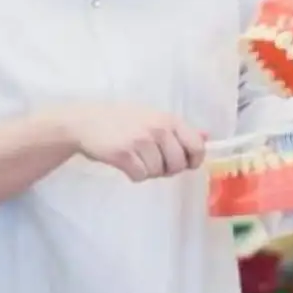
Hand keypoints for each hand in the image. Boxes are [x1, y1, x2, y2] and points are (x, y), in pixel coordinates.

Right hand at [63, 103, 205, 180]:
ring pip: (158, 172)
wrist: (85, 121)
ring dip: (148, 171)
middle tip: (152, 161)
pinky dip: (134, 174)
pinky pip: (140, 176)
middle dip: (166, 169)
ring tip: (136, 159)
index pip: (196, 146)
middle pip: (177, 164)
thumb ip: (178, 129)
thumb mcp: (152, 117)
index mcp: (168, 119)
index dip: (193, 160)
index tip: (184, 164)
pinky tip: (125, 164)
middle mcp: (157, 128)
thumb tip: (206, 136)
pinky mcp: (124, 154)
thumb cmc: (120, 120)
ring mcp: (140, 141)